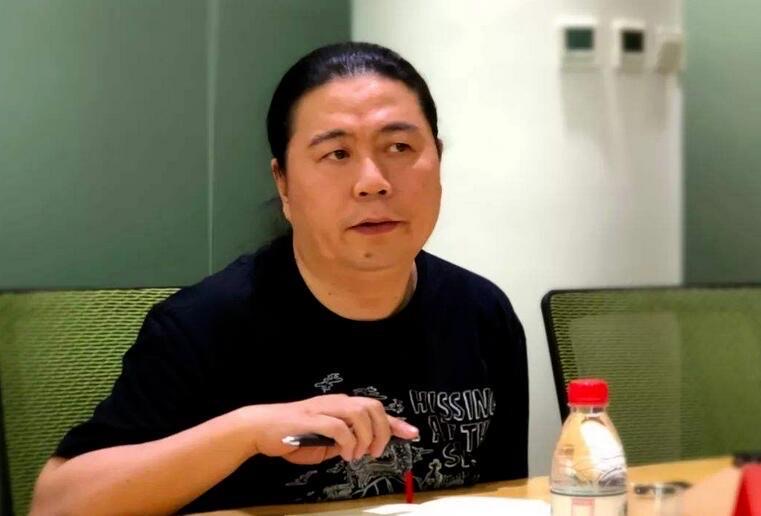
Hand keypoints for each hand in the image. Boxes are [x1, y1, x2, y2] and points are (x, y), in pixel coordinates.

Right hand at [242, 394, 418, 464]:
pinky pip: (338, 426)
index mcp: (340, 406)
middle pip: (373, 407)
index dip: (396, 422)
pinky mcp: (311, 418)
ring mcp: (324, 408)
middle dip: (382, 431)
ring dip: (365, 437)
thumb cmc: (291, 435)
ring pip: (360, 413)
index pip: (375, 409)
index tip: (412, 433)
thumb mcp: (326, 441)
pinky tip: (345, 454)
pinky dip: (348, 442)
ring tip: (358, 453)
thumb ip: (344, 440)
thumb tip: (363, 447)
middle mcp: (335, 402)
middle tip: (375, 452)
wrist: (260, 428)